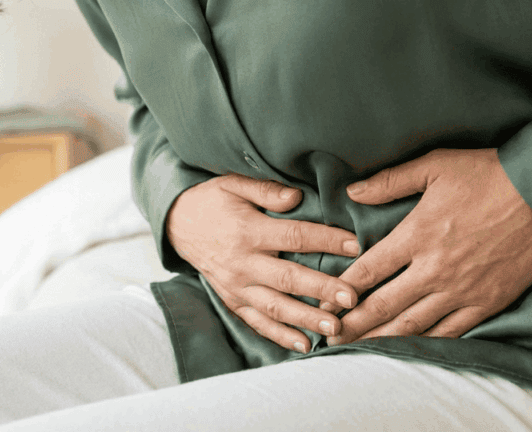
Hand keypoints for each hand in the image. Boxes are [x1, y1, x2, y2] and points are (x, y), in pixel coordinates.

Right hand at [166, 175, 360, 352]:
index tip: (355, 244)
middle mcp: (243, 263)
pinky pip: (257, 322)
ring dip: (306, 319)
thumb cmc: (212, 200)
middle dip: (322, 289)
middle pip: (288, 278)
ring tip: (334, 327)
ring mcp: (236, 286)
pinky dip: (280, 335)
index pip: (294, 236)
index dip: (326, 240)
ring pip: (275, 307)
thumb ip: (266, 190)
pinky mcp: (232, 300)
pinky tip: (305, 344)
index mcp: (248, 231)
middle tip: (351, 298)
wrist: (176, 223)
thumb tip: (296, 196)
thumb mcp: (233, 184)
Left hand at [328, 148, 531, 344]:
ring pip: (412, 325)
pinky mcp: (487, 303)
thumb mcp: (436, 165)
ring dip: (381, 340)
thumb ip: (390, 182)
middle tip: (328, 337)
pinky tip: (407, 351)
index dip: (341, 290)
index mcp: (417, 234)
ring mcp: (461, 290)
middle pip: (382, 305)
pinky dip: (424, 343)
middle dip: (352, 325)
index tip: (323, 302)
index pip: (367, 270)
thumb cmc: (490, 173)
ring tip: (358, 351)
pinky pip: (449, 331)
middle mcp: (434, 269)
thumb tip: (352, 192)